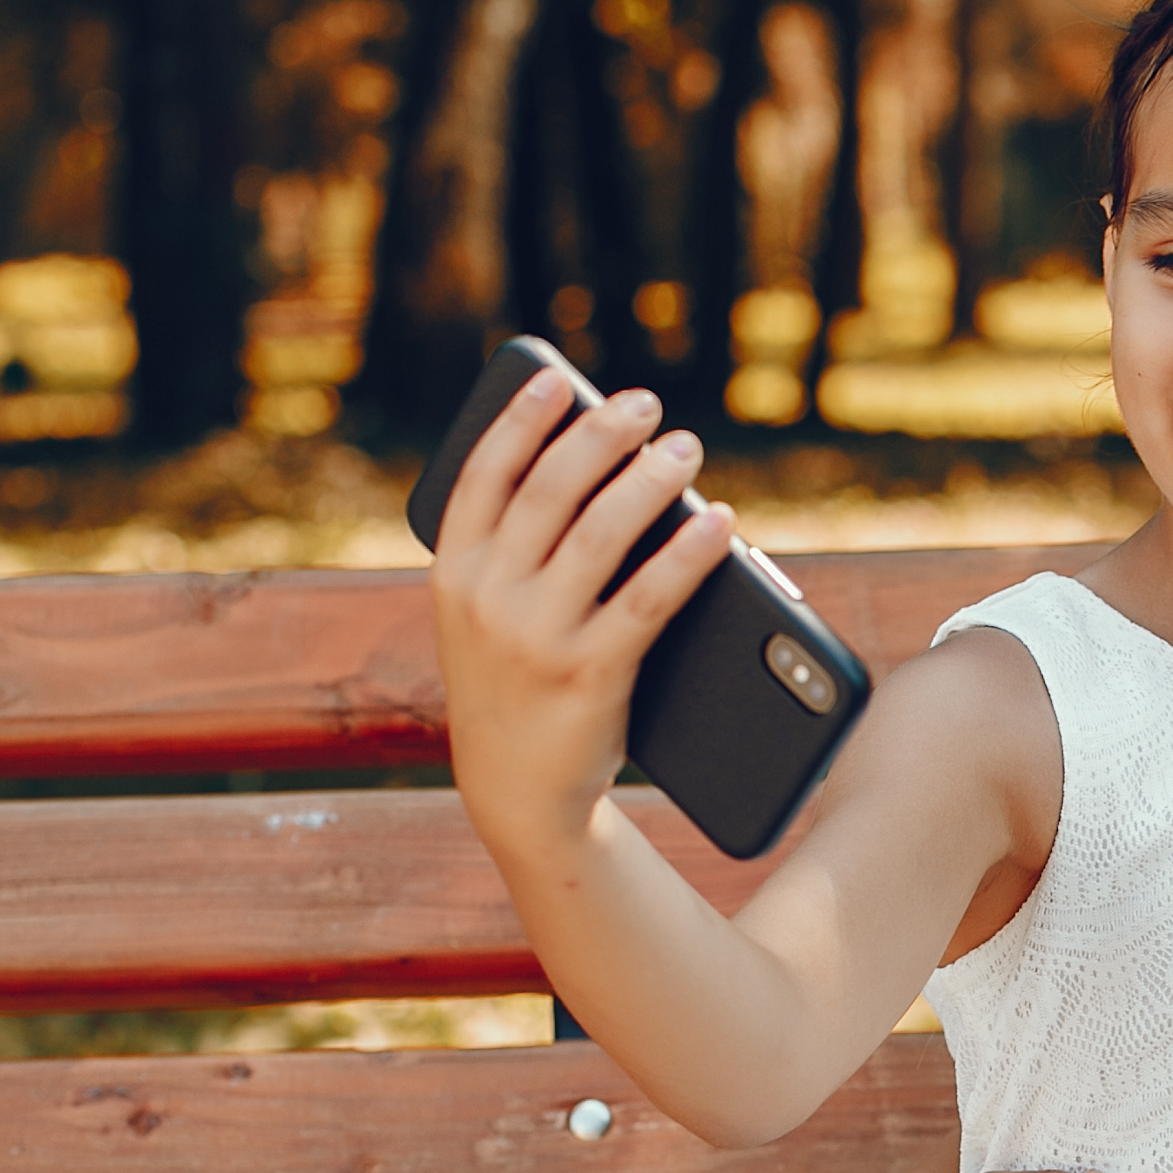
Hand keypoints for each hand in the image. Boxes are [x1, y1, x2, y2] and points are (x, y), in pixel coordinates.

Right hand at [428, 369, 743, 855]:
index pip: (484, 477)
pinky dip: (688, 552)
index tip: (558, 381)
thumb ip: (510, 554)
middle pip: (551, 490)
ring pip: (603, 531)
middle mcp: (487, 598)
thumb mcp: (484, 618)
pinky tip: (719, 522)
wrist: (517, 791)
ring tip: (685, 448)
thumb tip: (597, 472)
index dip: (521, 421)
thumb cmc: (514, 686)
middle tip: (645, 405)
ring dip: (651, 478)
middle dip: (601, 436)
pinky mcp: (590, 672)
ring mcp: (536, 636)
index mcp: (452, 575)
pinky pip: (650, 597)